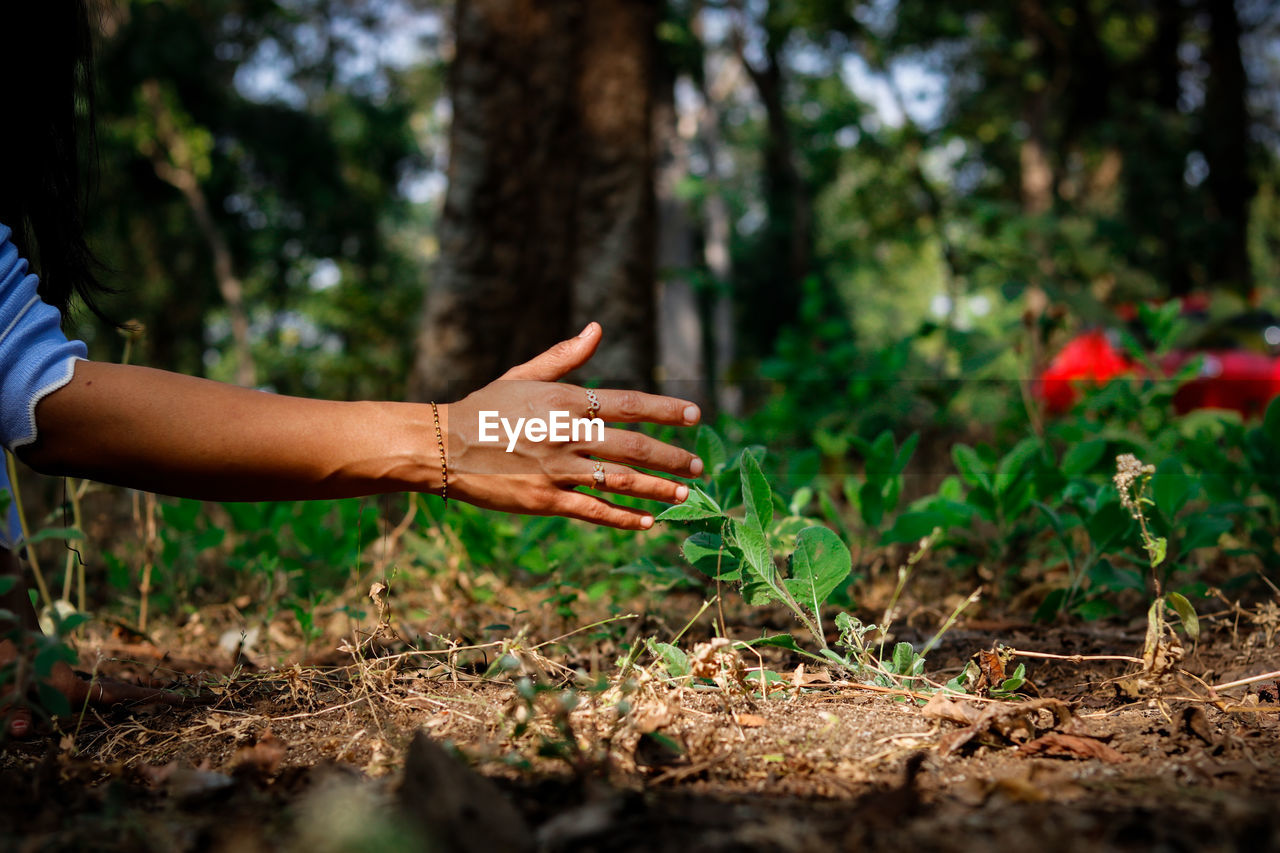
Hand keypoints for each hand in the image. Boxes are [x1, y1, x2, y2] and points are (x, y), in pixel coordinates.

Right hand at [445, 323, 702, 528]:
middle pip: (634, 445)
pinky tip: (646, 523)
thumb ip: (565, 357)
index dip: (665, 410)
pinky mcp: (544, 499)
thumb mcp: (524, 375)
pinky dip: (623, 518)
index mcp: (565, 399)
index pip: (629, 403)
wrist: (441, 445)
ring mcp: (557, 469)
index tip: (694, 415)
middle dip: (672, 456)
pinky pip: (593, 511)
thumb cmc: (484, 407)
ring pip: (621, 480)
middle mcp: (567, 433)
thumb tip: (597, 329)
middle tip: (699, 464)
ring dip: (657, 489)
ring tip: (684, 494)